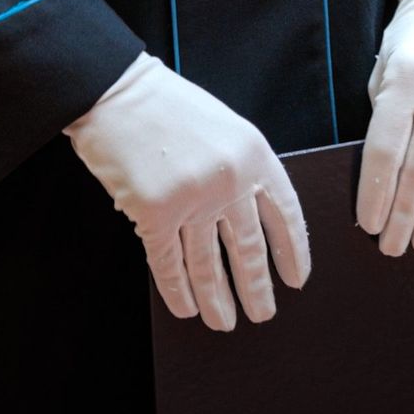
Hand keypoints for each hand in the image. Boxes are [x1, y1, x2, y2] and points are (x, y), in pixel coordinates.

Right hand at [64, 53, 309, 330]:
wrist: (116, 91)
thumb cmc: (167, 105)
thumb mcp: (223, 126)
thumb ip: (241, 167)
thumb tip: (248, 220)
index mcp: (253, 153)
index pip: (285, 213)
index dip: (294, 250)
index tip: (296, 278)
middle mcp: (229, 180)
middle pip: (249, 249)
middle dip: (257, 288)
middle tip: (263, 314)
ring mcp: (192, 199)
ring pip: (209, 266)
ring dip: (218, 299)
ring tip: (224, 322)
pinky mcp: (154, 214)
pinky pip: (170, 265)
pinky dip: (178, 291)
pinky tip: (186, 307)